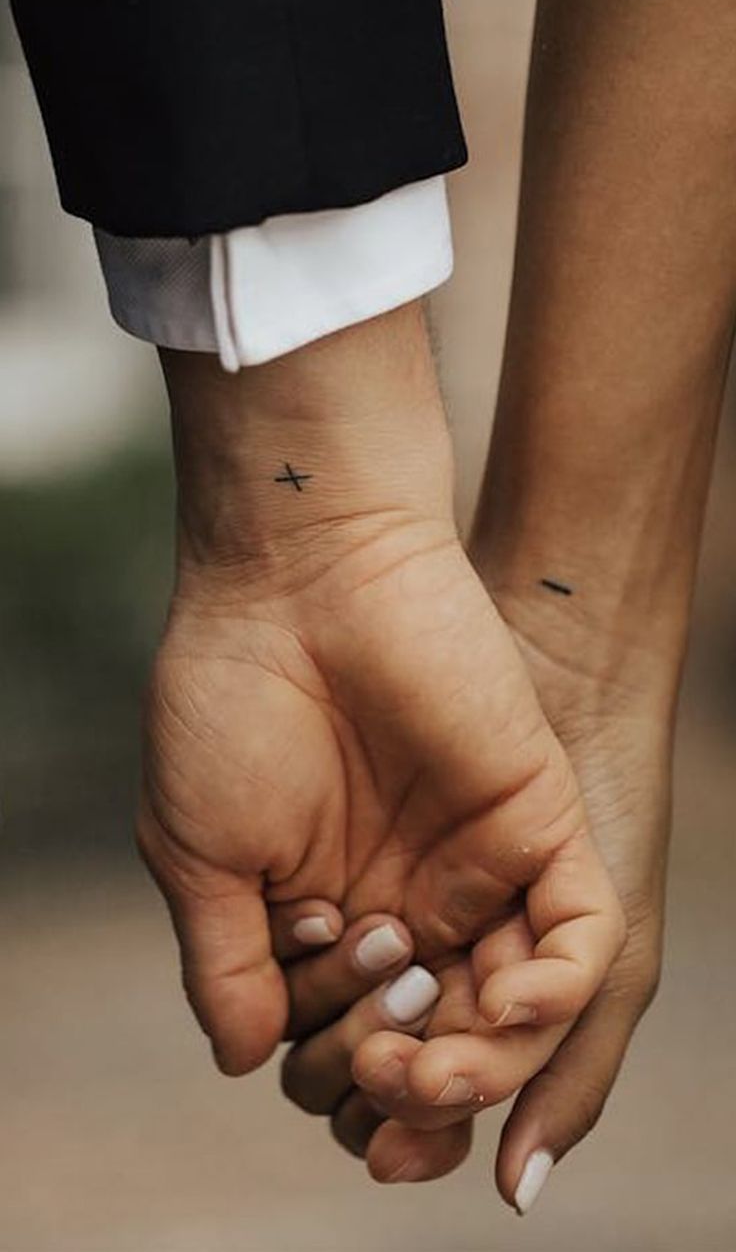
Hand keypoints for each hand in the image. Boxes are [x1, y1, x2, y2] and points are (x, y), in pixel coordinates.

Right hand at [138, 516, 623, 1076]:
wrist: (294, 579)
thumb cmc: (228, 702)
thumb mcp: (199, 855)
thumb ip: (226, 966)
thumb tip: (246, 1063)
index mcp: (324, 913)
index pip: (351, 1045)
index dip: (339, 1079)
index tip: (299, 1035)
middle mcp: (406, 898)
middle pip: (439, 1046)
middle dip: (410, 1088)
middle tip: (379, 1065)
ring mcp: (474, 863)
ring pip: (512, 1014)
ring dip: (482, 1068)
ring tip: (429, 1065)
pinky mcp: (534, 819)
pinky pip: (579, 938)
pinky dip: (553, 996)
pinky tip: (500, 1010)